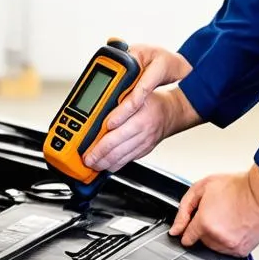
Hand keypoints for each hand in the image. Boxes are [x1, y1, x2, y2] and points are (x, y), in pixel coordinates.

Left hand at [83, 44, 199, 172]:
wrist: (171, 111)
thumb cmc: (152, 101)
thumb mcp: (135, 94)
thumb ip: (118, 103)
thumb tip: (98, 111)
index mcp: (139, 118)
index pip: (114, 135)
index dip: (99, 144)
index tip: (87, 147)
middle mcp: (142, 132)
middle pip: (116, 150)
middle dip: (98, 157)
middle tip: (87, 160)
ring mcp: (144, 143)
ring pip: (121, 159)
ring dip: (105, 164)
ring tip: (94, 164)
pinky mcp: (145, 150)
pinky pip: (128, 161)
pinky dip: (116, 165)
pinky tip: (107, 164)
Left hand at [169, 165, 258, 257]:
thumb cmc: (236, 187)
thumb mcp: (202, 188)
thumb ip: (184, 209)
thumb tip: (175, 229)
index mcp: (205, 223)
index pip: (186, 238)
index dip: (188, 230)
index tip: (191, 226)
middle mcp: (217, 238)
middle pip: (200, 241)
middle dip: (204, 229)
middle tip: (215, 213)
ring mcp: (230, 246)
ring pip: (213, 247)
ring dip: (216, 236)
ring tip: (227, 218)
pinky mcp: (242, 251)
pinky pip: (228, 251)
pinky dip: (229, 241)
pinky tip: (235, 227)